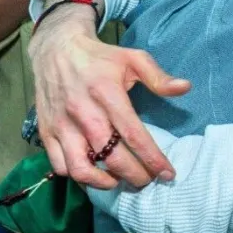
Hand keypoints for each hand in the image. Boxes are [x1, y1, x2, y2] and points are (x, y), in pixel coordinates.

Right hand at [28, 14, 190, 189]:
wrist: (56, 49)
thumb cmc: (100, 58)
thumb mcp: (133, 59)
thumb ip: (158, 77)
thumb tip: (186, 88)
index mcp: (106, 93)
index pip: (133, 135)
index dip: (152, 159)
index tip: (168, 173)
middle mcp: (82, 112)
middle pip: (111, 157)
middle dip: (135, 175)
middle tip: (147, 179)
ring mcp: (62, 124)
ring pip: (81, 168)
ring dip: (104, 183)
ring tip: (120, 181)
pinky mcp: (47, 132)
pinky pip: (61, 166)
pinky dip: (79, 177)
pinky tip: (95, 173)